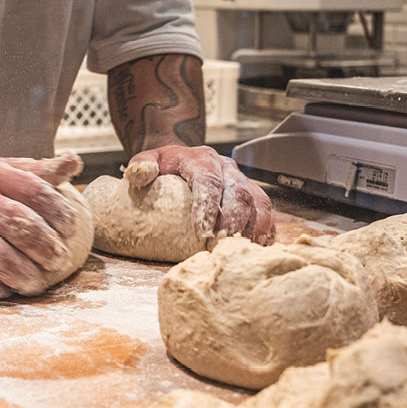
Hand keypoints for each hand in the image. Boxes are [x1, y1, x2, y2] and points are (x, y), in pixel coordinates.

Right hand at [0, 152, 83, 299]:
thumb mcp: (1, 171)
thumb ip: (38, 171)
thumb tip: (74, 161)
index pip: (36, 192)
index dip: (60, 214)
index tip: (69, 231)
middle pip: (21, 227)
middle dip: (46, 250)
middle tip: (59, 263)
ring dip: (25, 276)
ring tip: (37, 283)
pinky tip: (6, 289)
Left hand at [126, 145, 275, 244]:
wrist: (183, 160)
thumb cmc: (164, 167)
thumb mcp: (148, 160)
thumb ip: (140, 165)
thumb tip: (140, 174)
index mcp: (202, 159)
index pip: (208, 180)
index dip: (207, 206)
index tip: (202, 231)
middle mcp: (227, 168)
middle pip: (238, 191)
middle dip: (234, 219)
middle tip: (223, 242)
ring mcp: (243, 181)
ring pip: (258, 200)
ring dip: (254, 226)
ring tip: (243, 248)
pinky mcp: (252, 195)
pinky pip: (265, 211)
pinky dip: (266, 230)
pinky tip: (259, 247)